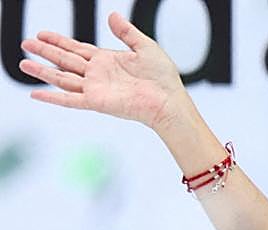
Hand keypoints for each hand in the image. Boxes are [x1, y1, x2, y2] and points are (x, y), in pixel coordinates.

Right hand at [19, 11, 187, 131]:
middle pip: (65, 60)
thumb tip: (112, 15)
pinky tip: (36, 94)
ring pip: (62, 78)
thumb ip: (126, 32)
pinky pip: (70, 100)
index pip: (77, 49)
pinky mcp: (97, 102)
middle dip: (45, 50)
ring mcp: (96, 89)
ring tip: (23, 63)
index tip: (42, 34)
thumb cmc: (163, 79)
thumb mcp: (145, 47)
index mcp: (108, 61)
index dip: (59, 41)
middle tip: (26, 43)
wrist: (169, 101)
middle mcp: (98, 74)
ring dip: (42, 71)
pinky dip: (52, 97)